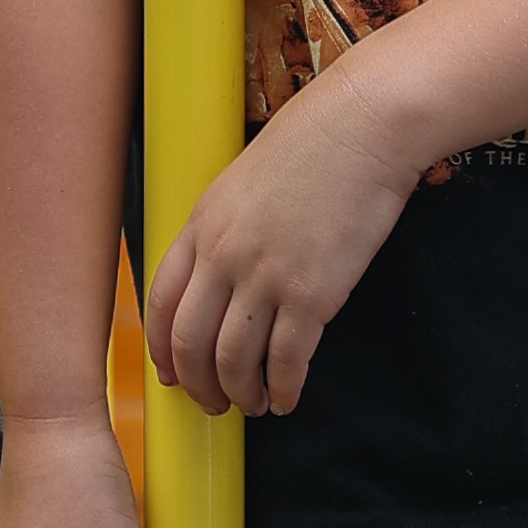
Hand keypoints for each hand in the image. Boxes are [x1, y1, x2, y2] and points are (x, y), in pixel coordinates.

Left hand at [145, 53, 418, 418]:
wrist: (366, 123)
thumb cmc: (317, 137)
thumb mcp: (246, 175)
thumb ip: (227, 223)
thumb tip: (225, 268)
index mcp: (203, 223)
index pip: (161, 304)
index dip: (163, 349)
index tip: (172, 372)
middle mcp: (224, 255)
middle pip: (191, 344)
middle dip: (199, 385)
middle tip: (213, 402)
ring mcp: (267, 277)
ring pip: (233, 361)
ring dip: (241, 393)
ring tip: (254, 404)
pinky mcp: (313, 295)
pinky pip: (286, 361)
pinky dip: (283, 389)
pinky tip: (288, 396)